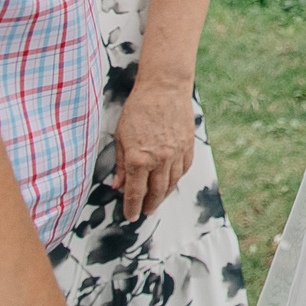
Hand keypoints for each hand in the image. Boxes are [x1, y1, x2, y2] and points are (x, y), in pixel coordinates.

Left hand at [111, 79, 194, 222]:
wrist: (164, 89)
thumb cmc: (138, 109)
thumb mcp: (121, 136)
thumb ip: (120, 163)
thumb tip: (117, 185)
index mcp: (138, 159)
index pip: (135, 193)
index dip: (131, 207)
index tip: (130, 216)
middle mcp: (159, 160)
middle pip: (155, 193)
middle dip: (149, 206)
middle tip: (145, 213)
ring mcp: (176, 154)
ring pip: (171, 184)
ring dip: (164, 196)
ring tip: (157, 201)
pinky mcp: (188, 146)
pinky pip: (183, 170)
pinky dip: (176, 180)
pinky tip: (170, 183)